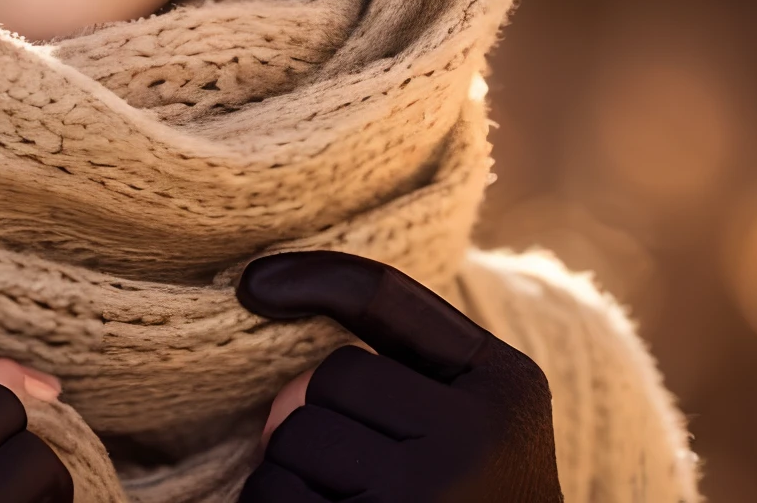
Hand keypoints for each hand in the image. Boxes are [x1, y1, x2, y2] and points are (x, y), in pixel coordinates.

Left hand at [237, 252, 561, 502]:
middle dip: (326, 425)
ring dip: (294, 482)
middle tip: (378, 487)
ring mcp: (429, 500)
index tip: (249, 283)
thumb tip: (278, 406)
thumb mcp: (467, 431)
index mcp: (507, 388)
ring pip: (292, 444)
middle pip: (331, 378)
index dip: (311, 276)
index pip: (386, 298)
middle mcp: (479, 441)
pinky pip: (274, 501)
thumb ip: (387, 382)